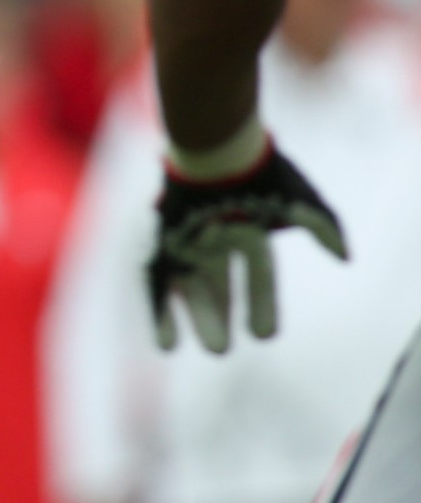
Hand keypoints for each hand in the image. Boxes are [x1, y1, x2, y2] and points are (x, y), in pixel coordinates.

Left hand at [147, 141, 346, 352]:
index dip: (261, 305)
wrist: (215, 153)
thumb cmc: (259, 177)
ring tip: (214, 348)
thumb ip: (323, 229)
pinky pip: (158, 282)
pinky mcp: (162, 241)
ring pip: (190, 288)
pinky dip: (161, 311)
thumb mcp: (301, 204)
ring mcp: (187, 239)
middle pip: (219, 285)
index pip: (258, 275)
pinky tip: (166, 343)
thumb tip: (345, 256)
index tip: (264, 334)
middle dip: (222, 315)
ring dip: (198, 318)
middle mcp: (215, 238)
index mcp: (247, 230)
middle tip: (224, 348)